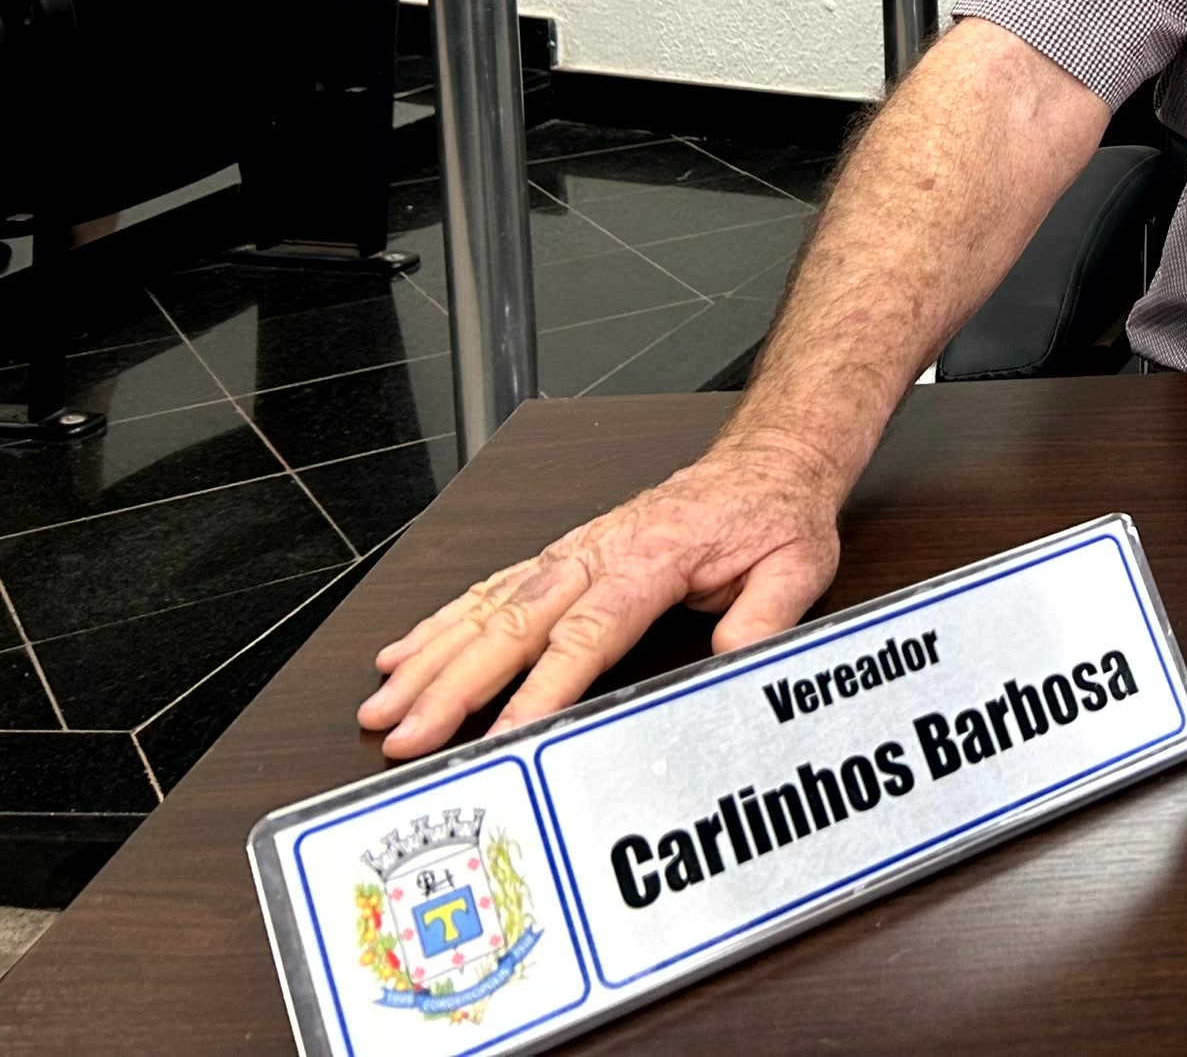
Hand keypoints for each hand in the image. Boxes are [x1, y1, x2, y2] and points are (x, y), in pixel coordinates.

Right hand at [357, 433, 843, 759]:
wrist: (768, 458)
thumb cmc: (777, 514)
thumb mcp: (797, 564)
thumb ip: (765, 614)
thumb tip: (732, 656)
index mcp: (653, 558)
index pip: (586, 634)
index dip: (540, 689)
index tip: (500, 735)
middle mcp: (601, 550)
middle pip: (516, 624)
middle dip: (453, 684)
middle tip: (404, 732)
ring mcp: (576, 549)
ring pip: (489, 604)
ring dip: (432, 655)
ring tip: (381, 701)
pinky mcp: (566, 553)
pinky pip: (493, 585)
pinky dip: (444, 619)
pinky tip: (404, 651)